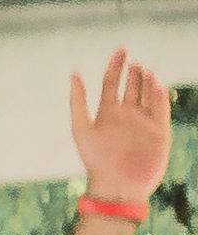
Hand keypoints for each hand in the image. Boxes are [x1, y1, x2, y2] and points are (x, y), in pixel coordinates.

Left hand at [69, 49, 172, 208]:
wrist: (117, 185)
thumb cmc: (95, 159)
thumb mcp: (81, 127)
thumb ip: (78, 101)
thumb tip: (73, 73)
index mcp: (107, 112)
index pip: (112, 82)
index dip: (116, 65)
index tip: (121, 49)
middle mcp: (126, 115)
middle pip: (132, 86)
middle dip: (134, 73)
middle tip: (134, 62)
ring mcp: (143, 122)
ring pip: (148, 95)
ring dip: (147, 82)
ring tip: (145, 70)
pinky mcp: (159, 132)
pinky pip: (161, 109)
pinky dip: (160, 97)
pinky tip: (158, 85)